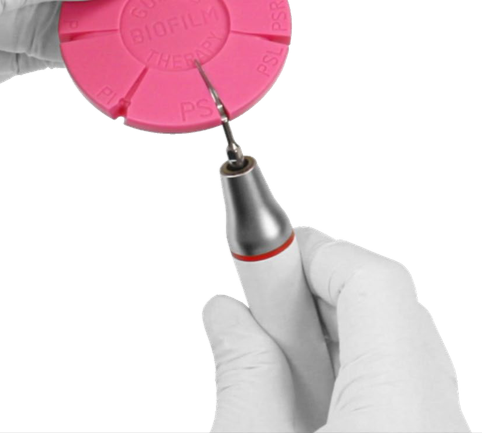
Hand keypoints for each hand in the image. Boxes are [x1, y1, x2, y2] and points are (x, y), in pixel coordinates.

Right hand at [203, 227, 468, 432]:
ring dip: (329, 343)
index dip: (315, 253)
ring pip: (395, 358)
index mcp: (402, 410)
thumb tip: (229, 316)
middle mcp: (438, 421)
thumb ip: (242, 373)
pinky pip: (402, 398)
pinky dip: (349, 382)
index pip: (375, 284)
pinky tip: (301, 408)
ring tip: (272, 369)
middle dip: (316, 297)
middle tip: (260, 309)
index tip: (267, 250)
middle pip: (390, 315)